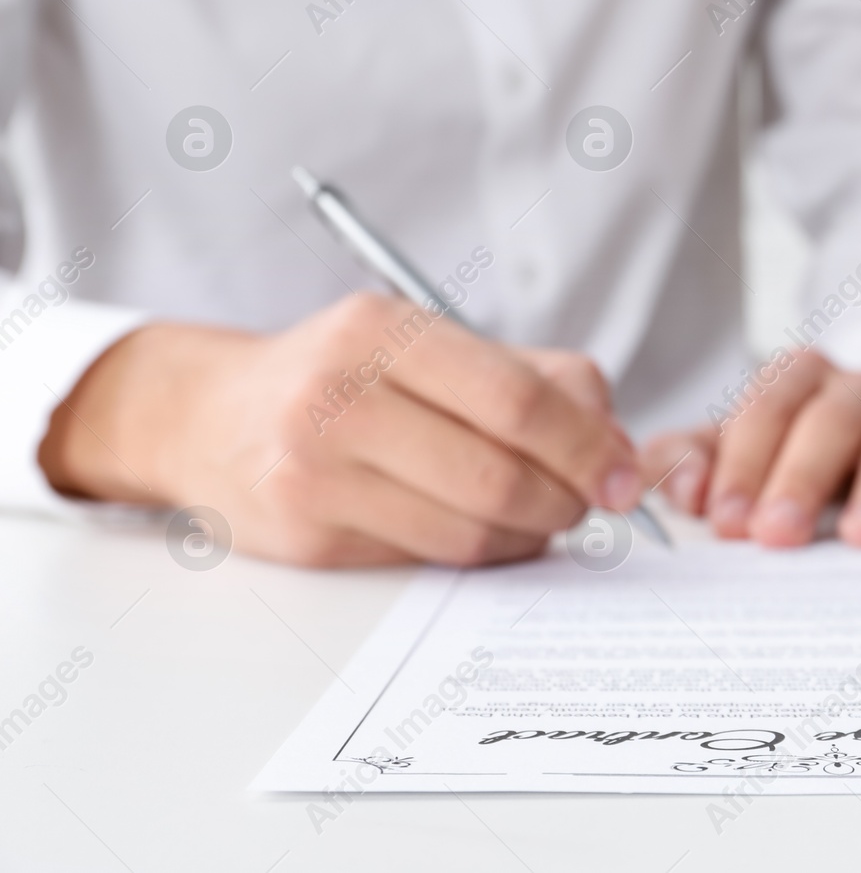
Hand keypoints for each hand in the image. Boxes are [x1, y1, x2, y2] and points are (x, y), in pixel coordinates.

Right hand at [37, 293, 641, 566]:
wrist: (207, 417)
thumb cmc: (343, 376)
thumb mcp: (424, 341)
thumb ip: (531, 376)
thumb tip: (614, 444)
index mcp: (381, 331)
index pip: (517, 399)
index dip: (587, 446)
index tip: (622, 474)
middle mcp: (339, 399)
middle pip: (499, 475)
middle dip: (566, 501)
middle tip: (586, 503)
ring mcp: (315, 474)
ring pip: (469, 532)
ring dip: (529, 535)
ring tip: (539, 515)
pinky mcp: (308, 538)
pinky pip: (428, 560)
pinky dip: (478, 553)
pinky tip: (483, 530)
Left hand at [640, 350, 860, 547]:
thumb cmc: (790, 456)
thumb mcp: (731, 453)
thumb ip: (688, 463)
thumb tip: (681, 489)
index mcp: (796, 381)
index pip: (766, 410)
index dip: (743, 464)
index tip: (726, 521)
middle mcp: (857, 390)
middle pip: (832, 419)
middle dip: (802, 477)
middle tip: (779, 535)